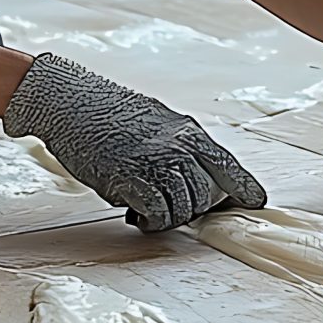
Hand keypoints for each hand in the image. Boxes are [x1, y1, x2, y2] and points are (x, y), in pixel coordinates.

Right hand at [2, 53, 266, 230]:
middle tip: (176, 212)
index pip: (228, 165)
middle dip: (196, 210)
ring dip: (171, 219)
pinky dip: (152, 221)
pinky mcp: (128, 178)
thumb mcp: (155, 119)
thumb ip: (177, 145)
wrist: (68, 101)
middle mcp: (177, 147)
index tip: (255, 203)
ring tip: (154, 215)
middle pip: (207, 195)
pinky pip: (156, 212)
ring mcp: (154, 162)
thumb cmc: (106, 110)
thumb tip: (191, 175)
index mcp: (188, 131)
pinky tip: (140, 217)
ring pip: (184, 208)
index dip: (244, 188)